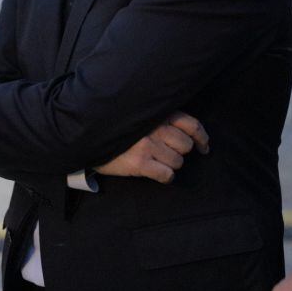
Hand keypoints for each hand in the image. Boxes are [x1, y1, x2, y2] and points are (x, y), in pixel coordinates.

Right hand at [94, 112, 208, 183]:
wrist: (88, 137)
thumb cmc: (115, 127)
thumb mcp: (138, 114)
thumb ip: (159, 117)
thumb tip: (185, 132)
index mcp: (157, 114)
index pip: (191, 125)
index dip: (201, 138)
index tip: (203, 147)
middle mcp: (155, 128)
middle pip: (185, 146)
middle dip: (179, 152)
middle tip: (167, 153)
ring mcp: (148, 145)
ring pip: (178, 162)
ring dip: (170, 165)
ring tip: (156, 162)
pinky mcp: (140, 163)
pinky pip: (167, 175)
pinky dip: (165, 177)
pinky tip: (155, 173)